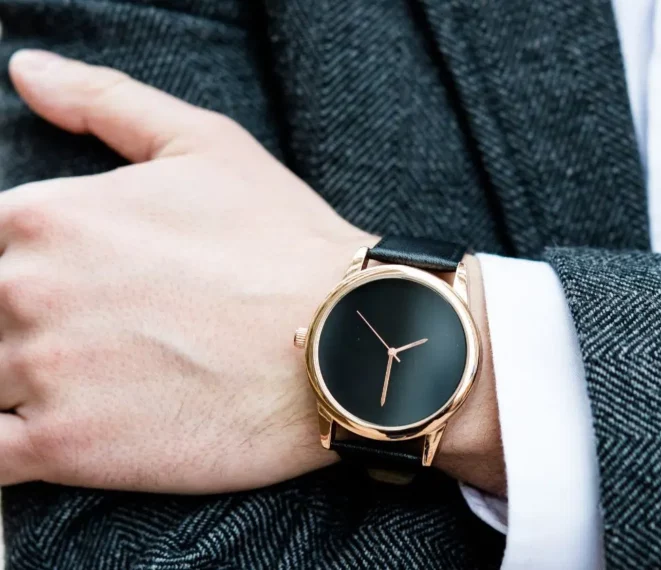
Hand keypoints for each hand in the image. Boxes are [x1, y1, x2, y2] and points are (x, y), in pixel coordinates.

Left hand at [0, 51, 504, 495]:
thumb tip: (27, 73)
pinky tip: (38, 433)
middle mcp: (24, 290)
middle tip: (87, 332)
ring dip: (11, 380)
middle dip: (14, 319)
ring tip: (84, 379)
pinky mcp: (66, 447)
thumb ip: (105, 101)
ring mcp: (40, 373)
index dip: (16, 262)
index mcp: (46, 215)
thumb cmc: (282, 244)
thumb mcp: (207, 145)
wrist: (345, 342)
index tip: (61, 286)